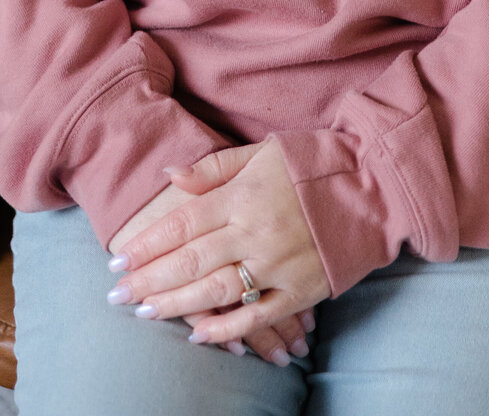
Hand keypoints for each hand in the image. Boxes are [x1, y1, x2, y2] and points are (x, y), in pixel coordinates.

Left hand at [106, 139, 330, 352]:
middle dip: (148, 280)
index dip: (147, 243)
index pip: (183, 222)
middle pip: (190, 261)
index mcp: (244, 194)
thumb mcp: (261, 152)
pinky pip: (256, 316)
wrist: (373, 185)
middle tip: (115, 295)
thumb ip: (214, 167)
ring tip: (144, 312)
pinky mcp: (301, 290)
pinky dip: (226, 330)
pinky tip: (197, 335)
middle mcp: (255, 231)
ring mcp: (278, 264)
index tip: (117, 259)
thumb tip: (169, 175)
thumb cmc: (311, 163)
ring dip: (175, 305)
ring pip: (215, 291)